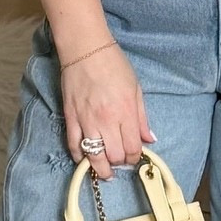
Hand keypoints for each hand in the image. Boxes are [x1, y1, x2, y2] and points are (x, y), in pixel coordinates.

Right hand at [61, 42, 155, 177]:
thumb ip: (142, 117)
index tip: (134, 156)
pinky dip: (79, 156)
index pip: (132, 148)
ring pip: (93, 156)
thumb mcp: (136, 89)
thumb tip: (149, 139)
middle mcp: (107, 120)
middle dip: (119, 162)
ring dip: (101, 168)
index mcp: (126, 112)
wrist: (86, 50)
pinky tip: (85, 159)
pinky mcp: (70, 117)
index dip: (134, 157)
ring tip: (105, 170)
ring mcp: (87, 120)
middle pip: (114, 156)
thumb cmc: (114, 65)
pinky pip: (73, 145)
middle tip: (120, 159)